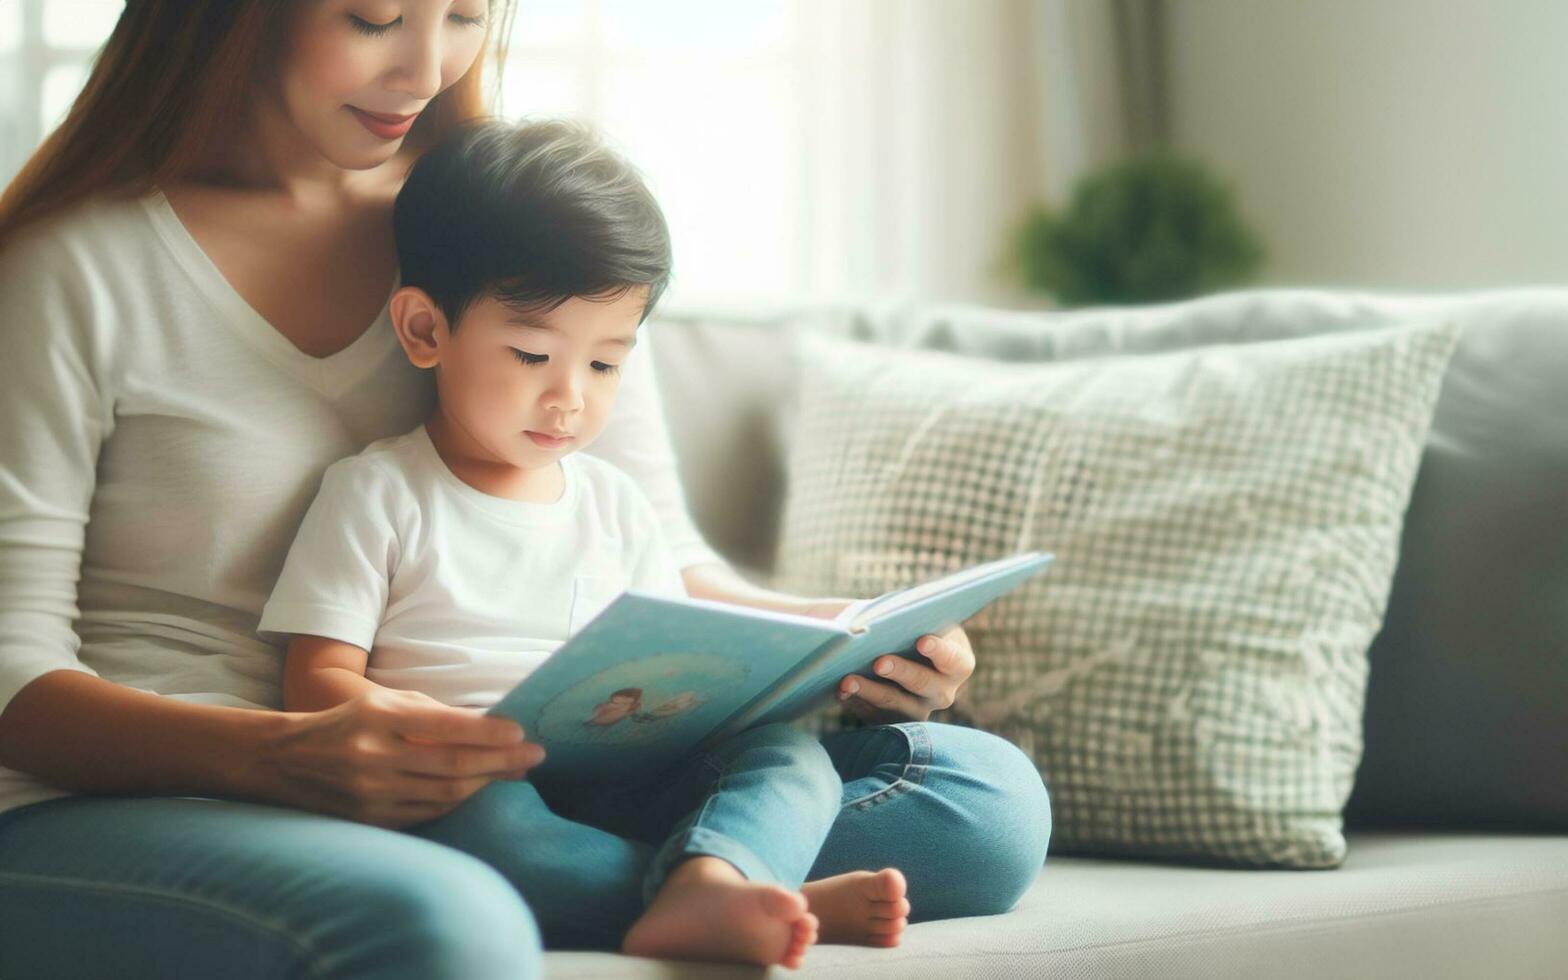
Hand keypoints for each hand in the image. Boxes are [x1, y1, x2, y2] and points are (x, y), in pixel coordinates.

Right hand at [260, 688, 544, 828]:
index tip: (521, 732)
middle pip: (452, 765)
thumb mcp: (383, 702)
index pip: (445, 727)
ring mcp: (370, 794)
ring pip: (443, 795)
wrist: (284, 760)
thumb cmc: (346, 721)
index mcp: (377, 718)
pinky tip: (478, 790)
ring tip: (516, 772)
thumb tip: (489, 726)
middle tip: (535, 756)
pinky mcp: (369, 820)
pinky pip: (426, 814)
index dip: (488, 731)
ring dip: (485, 784)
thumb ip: (432, 713)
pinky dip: (456, 803)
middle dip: (501, 762)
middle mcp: (372, 757)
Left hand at [837, 624, 976, 723]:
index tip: (921, 641)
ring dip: (871, 692)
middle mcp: (943, 692)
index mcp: (958, 662)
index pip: (954, 660)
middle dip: (901, 672)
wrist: (897, 646)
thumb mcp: (919, 616)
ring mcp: (919, 710)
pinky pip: (875, 717)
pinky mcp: (894, 721)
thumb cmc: (911, 625)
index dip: (939, 651)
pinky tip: (841, 690)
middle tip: (879, 662)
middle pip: (924, 685)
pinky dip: (856, 702)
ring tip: (848, 680)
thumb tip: (886, 618)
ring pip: (896, 706)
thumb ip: (913, 615)